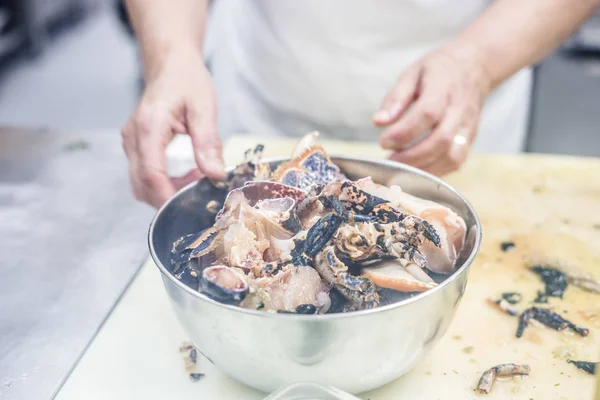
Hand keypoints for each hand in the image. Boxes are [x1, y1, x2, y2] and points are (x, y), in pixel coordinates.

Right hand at [121, 48, 224, 207]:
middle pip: (142, 185)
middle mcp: (133, 137)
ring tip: (196, 179)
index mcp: (149, 126)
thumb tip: (215, 174)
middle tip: (199, 193)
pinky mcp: (135, 146)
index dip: (168, 196)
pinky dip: (163, 182)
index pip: (151, 173)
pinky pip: (144, 174)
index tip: (189, 207)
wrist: (170, 65)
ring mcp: (130, 143)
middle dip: (169, 197)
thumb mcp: (204, 108)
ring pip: (141, 183)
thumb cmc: (187, 81)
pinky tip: (186, 174)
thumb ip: (208, 142)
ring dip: (166, 190)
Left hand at [373, 44, 490, 175]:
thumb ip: (395, 98)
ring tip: (400, 169)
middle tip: (388, 161)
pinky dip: (435, 172)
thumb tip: (378, 122)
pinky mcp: (471, 138)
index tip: (383, 142)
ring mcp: (469, 126)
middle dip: (411, 156)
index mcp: (443, 87)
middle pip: (441, 140)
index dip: (404, 132)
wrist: (475, 67)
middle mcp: (460, 109)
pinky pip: (457, 161)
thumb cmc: (438, 71)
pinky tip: (417, 171)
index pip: (427, 113)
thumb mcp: (412, 74)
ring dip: (424, 168)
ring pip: (452, 156)